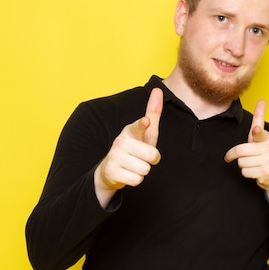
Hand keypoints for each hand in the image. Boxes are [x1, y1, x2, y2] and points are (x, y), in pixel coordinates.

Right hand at [94, 88, 162, 206]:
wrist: (110, 169)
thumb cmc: (134, 148)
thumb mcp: (145, 132)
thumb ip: (153, 113)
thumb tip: (158, 90)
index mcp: (130, 131)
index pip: (139, 126)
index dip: (143, 125)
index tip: (146, 122)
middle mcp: (120, 141)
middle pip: (153, 156)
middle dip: (151, 160)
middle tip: (141, 158)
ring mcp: (114, 156)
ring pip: (145, 169)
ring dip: (142, 171)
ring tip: (133, 166)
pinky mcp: (111, 172)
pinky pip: (137, 180)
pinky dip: (135, 180)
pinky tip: (127, 174)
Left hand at [224, 100, 268, 200]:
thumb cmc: (264, 152)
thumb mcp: (262, 135)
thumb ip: (259, 119)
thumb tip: (262, 100)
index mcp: (266, 137)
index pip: (259, 133)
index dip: (257, 131)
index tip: (256, 130)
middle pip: (240, 151)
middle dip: (234, 155)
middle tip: (237, 156)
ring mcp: (268, 161)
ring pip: (241, 163)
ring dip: (243, 165)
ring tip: (253, 164)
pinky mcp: (265, 173)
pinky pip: (244, 173)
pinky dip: (247, 173)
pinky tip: (255, 172)